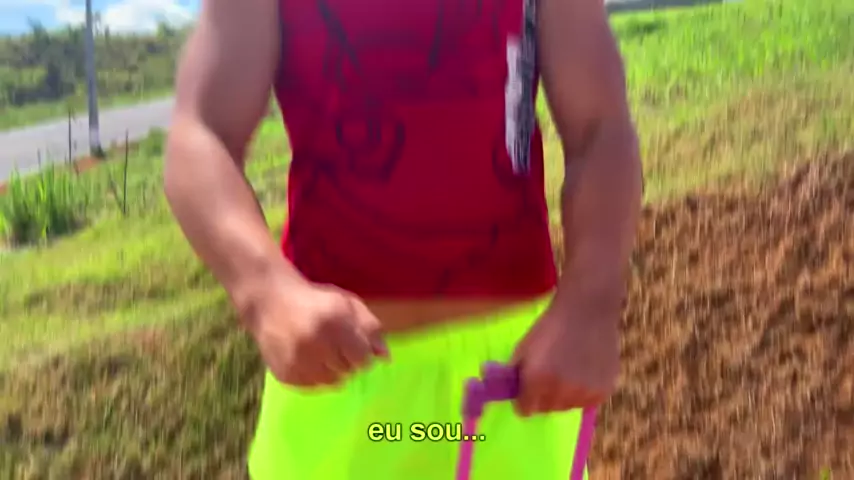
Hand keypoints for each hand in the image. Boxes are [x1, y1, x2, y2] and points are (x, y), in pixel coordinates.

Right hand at [240, 277, 387, 387]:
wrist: (270, 302)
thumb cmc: (316, 301)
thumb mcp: (347, 303)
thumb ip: (370, 328)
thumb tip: (385, 358)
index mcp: (334, 321)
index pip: (363, 358)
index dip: (362, 353)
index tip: (354, 345)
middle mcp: (314, 343)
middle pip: (348, 371)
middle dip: (347, 360)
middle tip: (335, 345)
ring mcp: (297, 361)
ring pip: (332, 382)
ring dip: (333, 370)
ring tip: (322, 352)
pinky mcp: (285, 374)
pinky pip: (312, 386)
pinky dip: (315, 376)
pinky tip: (308, 358)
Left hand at [511, 287, 619, 415]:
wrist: (587, 311)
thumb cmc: (550, 327)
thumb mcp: (523, 347)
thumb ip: (513, 373)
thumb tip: (508, 391)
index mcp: (537, 380)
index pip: (524, 410)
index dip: (523, 398)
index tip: (527, 388)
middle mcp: (561, 391)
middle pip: (545, 409)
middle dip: (542, 396)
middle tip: (548, 375)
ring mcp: (584, 393)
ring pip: (566, 407)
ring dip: (563, 395)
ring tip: (568, 371)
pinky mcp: (603, 392)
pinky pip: (586, 402)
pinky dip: (583, 392)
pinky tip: (584, 371)